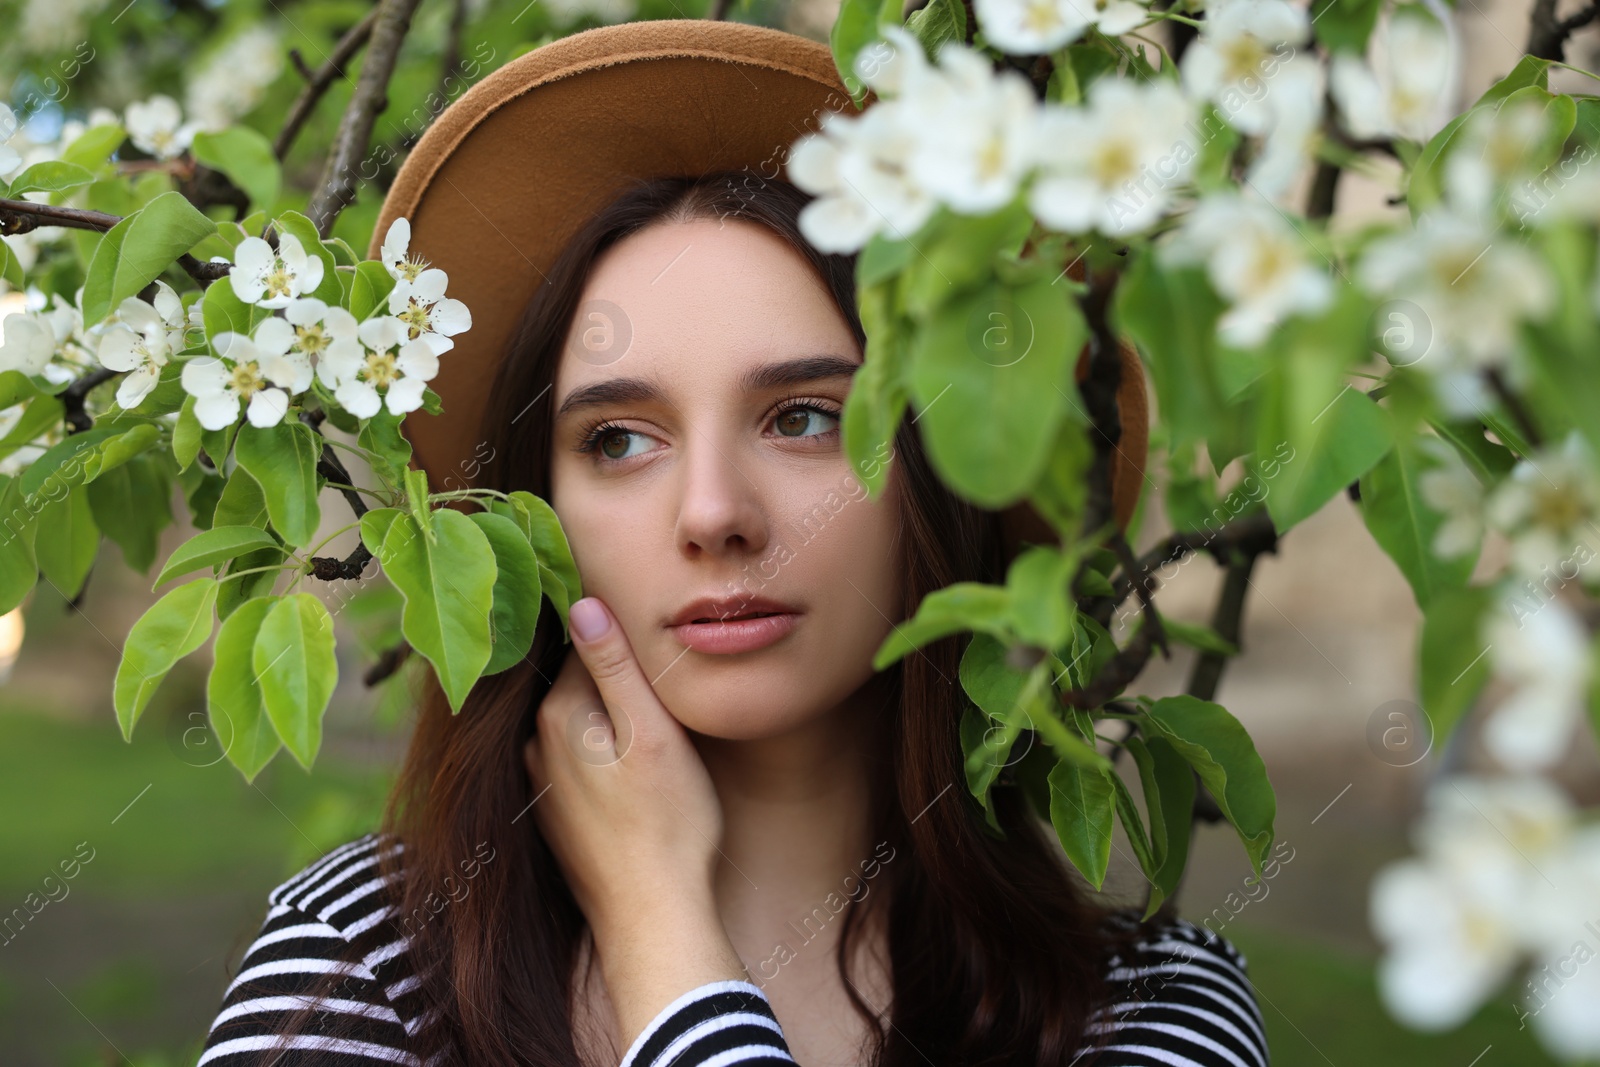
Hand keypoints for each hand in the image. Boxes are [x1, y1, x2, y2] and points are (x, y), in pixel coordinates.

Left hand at [523, 595, 723, 932]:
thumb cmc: (667, 822)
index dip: (618, 632)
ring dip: (604, 714)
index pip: (581, 643)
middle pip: (573, 682)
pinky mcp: (556, 815)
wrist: (652, 915)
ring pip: (574, 723)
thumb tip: (582, 603)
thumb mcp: (652, 732)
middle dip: (609, 672)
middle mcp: (536, 745)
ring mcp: (542, 783)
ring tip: (647, 720)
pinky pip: (574, 760)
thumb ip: (614, 667)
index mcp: (558, 715)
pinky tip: (630, 768)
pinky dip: (598, 751)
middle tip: (656, 675)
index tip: (649, 630)